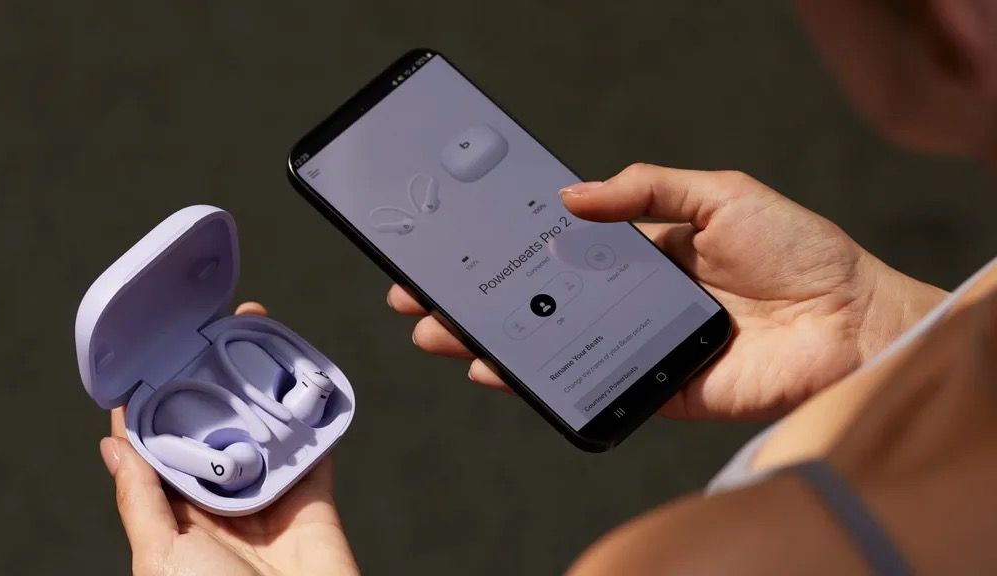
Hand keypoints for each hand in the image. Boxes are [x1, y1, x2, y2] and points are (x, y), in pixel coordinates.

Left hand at [99, 302, 358, 575]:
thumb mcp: (160, 558)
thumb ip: (140, 501)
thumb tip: (113, 447)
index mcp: (178, 518)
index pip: (163, 450)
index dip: (159, 404)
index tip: (157, 357)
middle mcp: (223, 504)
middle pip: (218, 432)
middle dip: (217, 385)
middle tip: (216, 333)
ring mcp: (270, 500)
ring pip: (265, 432)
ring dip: (265, 391)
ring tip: (261, 343)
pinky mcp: (314, 501)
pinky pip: (315, 451)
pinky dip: (316, 419)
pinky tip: (309, 383)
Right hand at [387, 164, 944, 418]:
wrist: (853, 320)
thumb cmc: (799, 250)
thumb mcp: (719, 193)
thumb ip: (646, 188)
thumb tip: (571, 195)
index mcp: (646, 252)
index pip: (560, 250)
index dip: (509, 248)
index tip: (460, 243)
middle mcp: (633, 300)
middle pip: (541, 300)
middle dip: (481, 297)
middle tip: (425, 295)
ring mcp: (638, 346)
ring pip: (552, 344)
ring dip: (493, 339)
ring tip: (440, 331)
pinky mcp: (654, 389)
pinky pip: (587, 384)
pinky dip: (538, 381)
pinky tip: (495, 371)